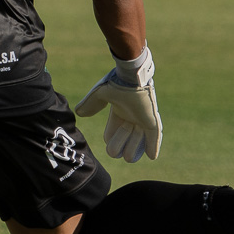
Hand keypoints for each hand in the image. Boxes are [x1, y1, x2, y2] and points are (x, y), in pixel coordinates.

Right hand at [74, 47, 161, 161]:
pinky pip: (154, 141)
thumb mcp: (100, 95)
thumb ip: (91, 104)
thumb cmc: (116, 83)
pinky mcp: (153, 123)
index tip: (117, 122)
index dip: (111, 136)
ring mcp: (142, 123)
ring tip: (136, 128)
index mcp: (118, 115)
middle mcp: (130, 121)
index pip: (110, 138)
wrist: (132, 78)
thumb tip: (80, 113)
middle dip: (121, 141)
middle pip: (121, 148)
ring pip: (135, 150)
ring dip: (133, 143)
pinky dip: (152, 149)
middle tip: (127, 125)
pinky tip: (151, 156)